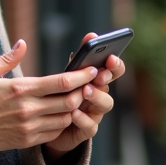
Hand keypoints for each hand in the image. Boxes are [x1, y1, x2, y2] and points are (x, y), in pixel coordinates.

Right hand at [0, 40, 98, 152]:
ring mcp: (28, 127)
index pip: (61, 83)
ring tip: (76, 100)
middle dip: (82, 93)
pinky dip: (61, 123)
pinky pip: (54, 133)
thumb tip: (23, 43)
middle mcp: (28, 109)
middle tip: (88, 85)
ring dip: (74, 109)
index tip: (91, 70)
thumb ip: (9, 58)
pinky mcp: (26, 141)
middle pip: (69, 102)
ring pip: (65, 119)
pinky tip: (60, 115)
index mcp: (21, 88)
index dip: (81, 76)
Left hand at [43, 33, 127, 158]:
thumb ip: (81, 56)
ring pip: (105, 105)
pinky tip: (75, 113)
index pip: (114, 69)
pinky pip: (91, 126)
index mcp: (97, 80)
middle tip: (100, 73)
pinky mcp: (86, 130)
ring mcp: (95, 113)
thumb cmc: (61, 94)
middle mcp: (100, 95)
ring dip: (97, 96)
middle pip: (110, 86)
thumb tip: (91, 34)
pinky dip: (84, 119)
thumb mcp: (69, 74)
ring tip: (85, 91)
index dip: (116, 64)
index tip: (111, 57)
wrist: (49, 124)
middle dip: (106, 78)